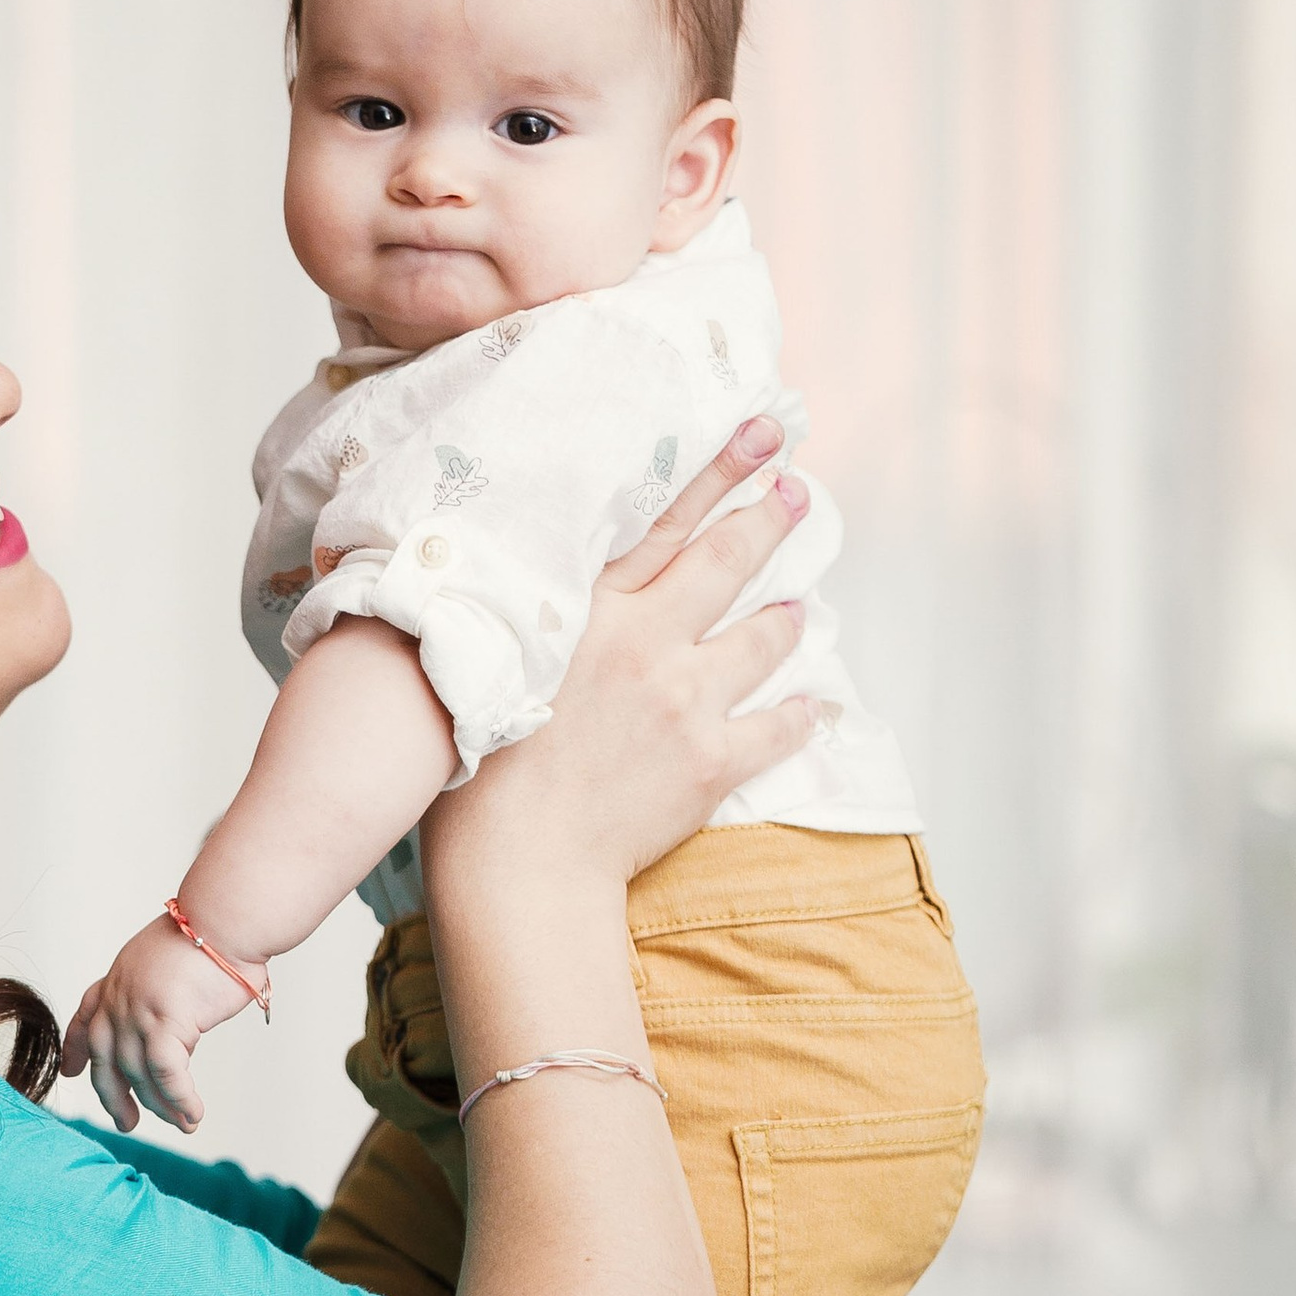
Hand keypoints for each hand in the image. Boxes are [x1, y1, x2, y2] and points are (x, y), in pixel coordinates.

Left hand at [60, 916, 259, 1133]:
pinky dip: (180, 1099)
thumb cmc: (212, 933)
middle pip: (104, 1060)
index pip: (85, 1017)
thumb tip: (177, 1035)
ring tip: (185, 1125)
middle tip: (126, 1123)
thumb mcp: (168, 964)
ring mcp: (137, 1011)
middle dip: (113, 1096)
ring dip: (162, 1106)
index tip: (71, 1071)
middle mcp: (119, 998)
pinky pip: (167, 1074)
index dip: (75, 1048)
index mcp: (117, 980)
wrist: (225, 917)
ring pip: (140, 1074)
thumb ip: (160, 997)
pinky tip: (194, 1114)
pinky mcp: (164, 1022)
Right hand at [423, 419, 818, 904]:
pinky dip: (803, 714)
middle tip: (796, 489)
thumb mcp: (497, 661)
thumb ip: (536, 613)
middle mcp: (644, 642)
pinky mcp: (713, 761)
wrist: (516, 862)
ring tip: (798, 601)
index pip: (664, 522)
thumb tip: (558, 577)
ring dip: (785, 614)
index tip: (759, 433)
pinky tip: (815, 705)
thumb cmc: (480, 769)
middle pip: (725, 562)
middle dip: (768, 517)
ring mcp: (685, 700)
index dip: (717, 471)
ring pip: (763, 636)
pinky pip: (779, 726)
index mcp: (586, 611)